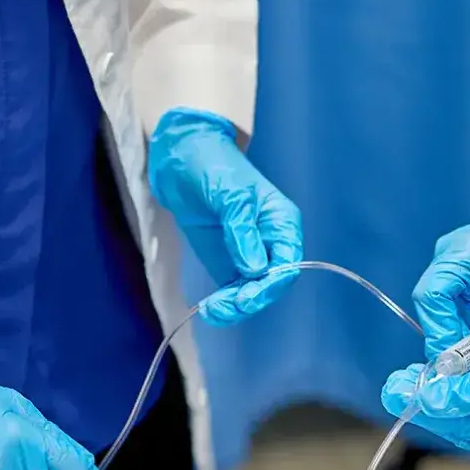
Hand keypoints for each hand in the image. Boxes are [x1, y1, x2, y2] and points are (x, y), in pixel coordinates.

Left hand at [148, 107, 303, 324]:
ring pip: (252, 293)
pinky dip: (224, 305)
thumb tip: (255, 269)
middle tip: (224, 305)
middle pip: (272, 283)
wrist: (181, 159)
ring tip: (212, 311)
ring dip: (235, 307)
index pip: (289, 261)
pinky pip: (232, 292)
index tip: (248, 294)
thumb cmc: (212, 165)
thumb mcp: (229, 194)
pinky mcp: (227, 264)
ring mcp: (249, 255)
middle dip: (251, 297)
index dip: (272, 282)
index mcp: (282, 222)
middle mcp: (270, 243)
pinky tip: (209, 311)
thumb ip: (241, 230)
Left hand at [382, 308, 469, 467]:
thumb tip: (427, 400)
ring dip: (448, 389)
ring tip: (412, 375)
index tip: (396, 390)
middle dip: (433, 399)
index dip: (431, 408)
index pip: (465, 429)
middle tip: (393, 383)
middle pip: (467, 421)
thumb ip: (469, 393)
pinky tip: (448, 369)